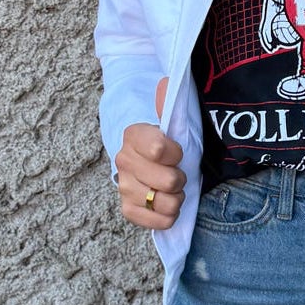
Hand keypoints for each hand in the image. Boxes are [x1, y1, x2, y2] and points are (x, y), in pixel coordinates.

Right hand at [116, 75, 185, 228]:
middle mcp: (124, 160)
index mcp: (134, 135)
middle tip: (177, 173)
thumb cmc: (170, 145)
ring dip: (176, 199)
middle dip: (180, 179)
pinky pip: (152, 222)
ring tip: (173, 190)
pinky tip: (168, 207)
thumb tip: (165, 82)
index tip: (178, 151)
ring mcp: (123, 186)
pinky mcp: (127, 209)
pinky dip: (167, 218)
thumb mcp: (174, 124)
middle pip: (168, 180)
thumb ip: (170, 105)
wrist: (155, 166)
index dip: (176, 153)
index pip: (160, 149)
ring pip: (163, 202)